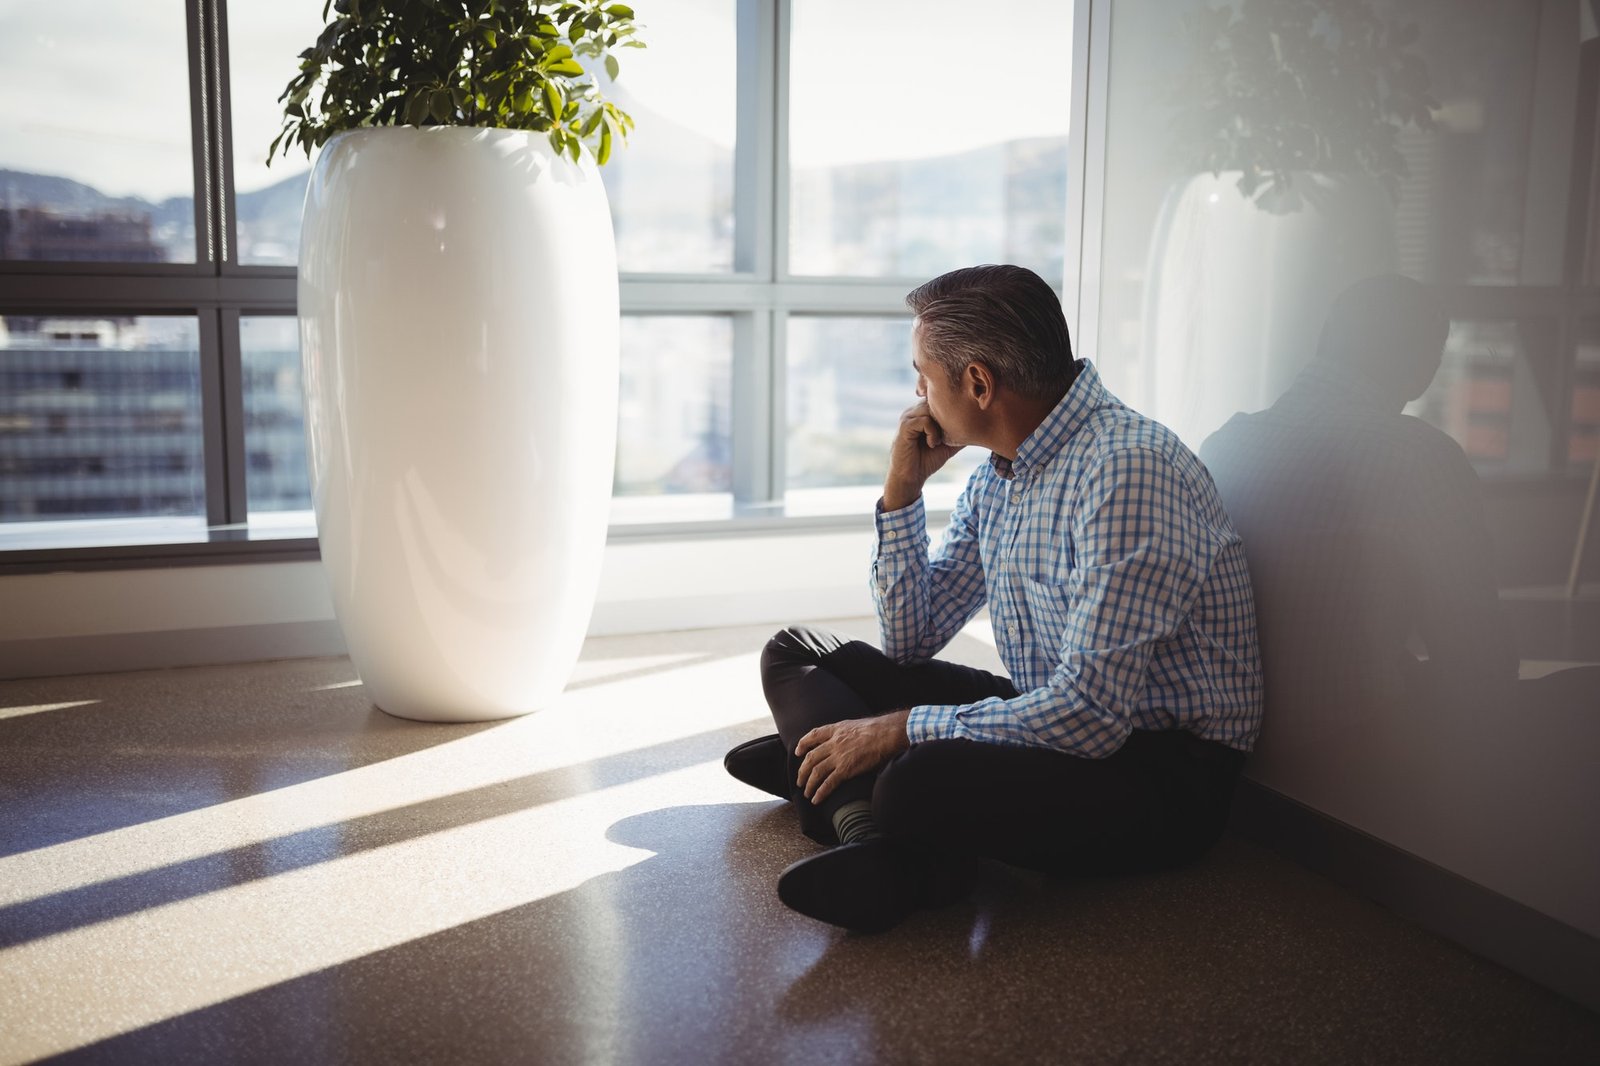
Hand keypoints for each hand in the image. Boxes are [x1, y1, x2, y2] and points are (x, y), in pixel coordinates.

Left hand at [795, 710, 911, 804]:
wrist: (887, 734)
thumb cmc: (878, 729)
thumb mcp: (856, 725)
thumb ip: (847, 734)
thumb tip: (849, 741)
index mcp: (836, 730)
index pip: (813, 735)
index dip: (803, 744)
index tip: (798, 751)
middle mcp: (834, 743)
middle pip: (810, 757)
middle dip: (802, 770)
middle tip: (799, 780)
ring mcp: (838, 756)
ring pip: (816, 772)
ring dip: (809, 784)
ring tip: (806, 793)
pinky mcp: (846, 769)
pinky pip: (828, 783)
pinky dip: (820, 792)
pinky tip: (816, 799)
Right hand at [884, 401, 963, 510]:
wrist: (910, 477)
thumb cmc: (926, 461)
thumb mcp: (948, 445)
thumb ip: (959, 433)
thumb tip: (980, 427)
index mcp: (922, 413)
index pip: (939, 399)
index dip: (952, 409)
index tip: (959, 424)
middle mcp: (914, 411)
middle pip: (937, 401)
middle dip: (948, 416)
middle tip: (950, 434)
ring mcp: (908, 417)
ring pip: (932, 409)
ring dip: (941, 425)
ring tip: (939, 441)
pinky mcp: (905, 426)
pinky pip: (925, 420)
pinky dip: (933, 433)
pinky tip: (932, 444)